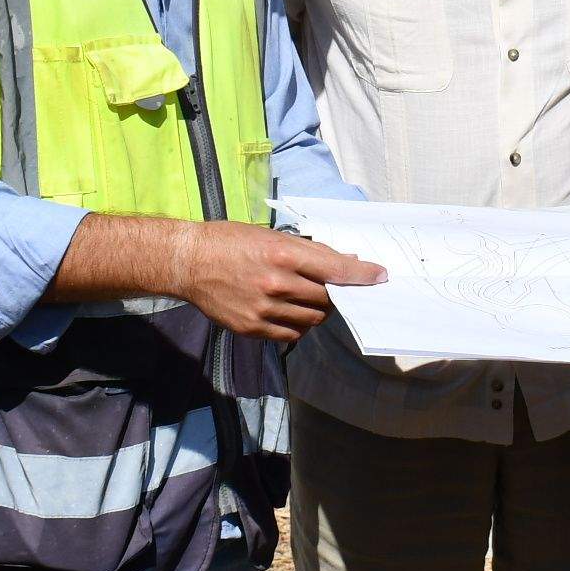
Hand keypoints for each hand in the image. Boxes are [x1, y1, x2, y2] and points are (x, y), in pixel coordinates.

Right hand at [173, 224, 384, 342]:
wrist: (189, 262)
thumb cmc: (230, 241)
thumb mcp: (271, 236)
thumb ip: (308, 251)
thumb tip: (344, 262)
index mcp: (282, 254)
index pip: (335, 268)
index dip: (361, 275)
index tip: (380, 277)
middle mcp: (276, 283)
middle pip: (326, 297)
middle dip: (335, 293)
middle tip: (331, 288)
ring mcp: (264, 309)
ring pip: (312, 318)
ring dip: (317, 310)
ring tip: (305, 298)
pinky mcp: (253, 328)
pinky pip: (291, 334)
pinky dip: (299, 325)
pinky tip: (289, 311)